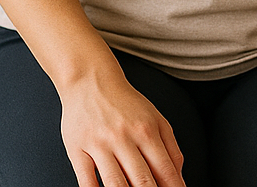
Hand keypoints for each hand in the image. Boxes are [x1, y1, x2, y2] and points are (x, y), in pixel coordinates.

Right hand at [58, 67, 184, 186]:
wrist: (90, 81)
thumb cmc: (125, 103)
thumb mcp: (155, 119)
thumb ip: (171, 148)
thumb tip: (178, 180)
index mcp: (147, 130)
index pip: (165, 170)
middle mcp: (124, 137)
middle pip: (142, 180)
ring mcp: (99, 144)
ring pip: (115, 183)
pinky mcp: (77, 149)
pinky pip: (86, 181)